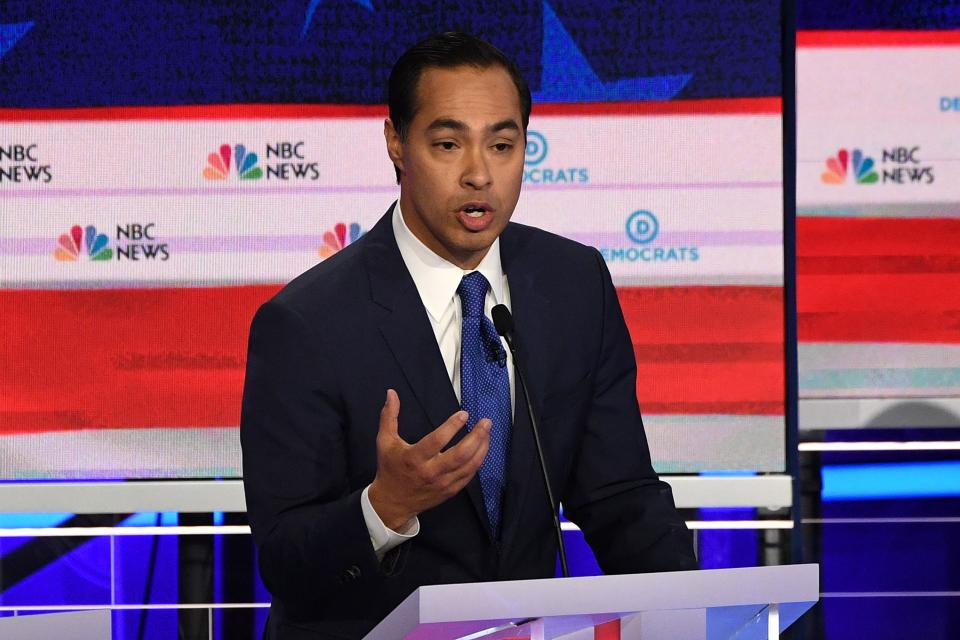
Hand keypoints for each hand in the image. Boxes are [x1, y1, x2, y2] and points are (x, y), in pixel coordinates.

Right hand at [368, 389, 490, 530]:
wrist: (392, 502)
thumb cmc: (390, 470)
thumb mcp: (385, 441)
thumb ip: (389, 416)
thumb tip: (391, 394)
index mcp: (414, 458)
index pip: (437, 441)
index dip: (452, 426)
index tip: (463, 414)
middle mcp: (430, 472)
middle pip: (460, 455)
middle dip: (476, 437)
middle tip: (485, 423)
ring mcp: (442, 483)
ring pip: (469, 466)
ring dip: (481, 448)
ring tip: (487, 432)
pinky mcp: (449, 490)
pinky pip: (469, 476)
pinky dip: (478, 461)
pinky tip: (482, 449)